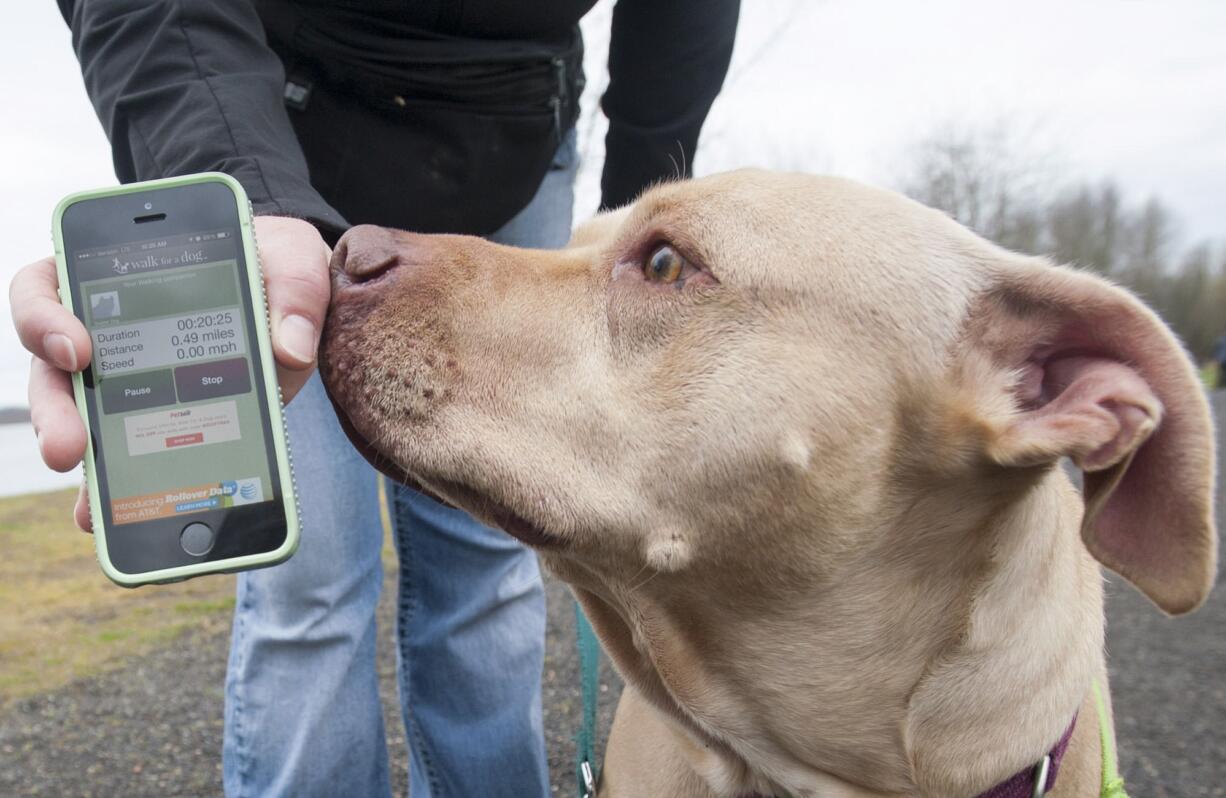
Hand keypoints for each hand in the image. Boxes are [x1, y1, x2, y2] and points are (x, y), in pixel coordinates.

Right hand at [9, 215, 330, 530]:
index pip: (48, 284)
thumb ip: (294, 290)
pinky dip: (124, 490)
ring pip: (83, 422)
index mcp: (118, 272)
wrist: (297, 300)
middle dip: (56, 414)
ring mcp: (130, 381)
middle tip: (69, 449)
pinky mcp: (161, 421)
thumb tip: (291, 349)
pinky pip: (128, 457)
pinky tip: (129, 519)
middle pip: (52, 370)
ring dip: (86, 464)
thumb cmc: (278, 263)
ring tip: (95, 509)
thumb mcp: (294, 257)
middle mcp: (106, 329)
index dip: (44, 317)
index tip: (78, 349)